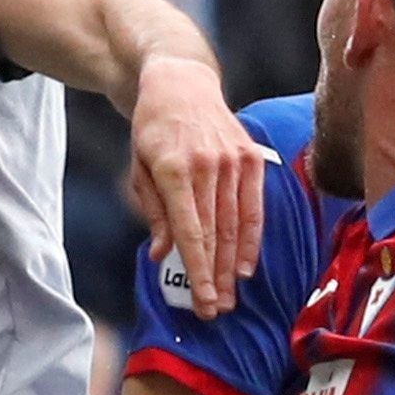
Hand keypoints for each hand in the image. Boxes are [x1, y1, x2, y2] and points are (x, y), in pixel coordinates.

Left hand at [124, 51, 259, 316]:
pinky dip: (252, 238)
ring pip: (236, 224)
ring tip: (230, 297)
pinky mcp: (252, 156)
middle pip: (215, 234)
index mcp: (173, 168)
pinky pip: (255, 206)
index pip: (190, 231)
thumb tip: (161, 254)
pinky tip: (246, 266)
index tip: (203, 302)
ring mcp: (233, 159)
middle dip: (215, 278)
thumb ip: (153, 212)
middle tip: (216, 311)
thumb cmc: (153, 131)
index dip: (198, 271)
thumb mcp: (139, 169)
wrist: (181, 83)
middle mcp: (207, 165)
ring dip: (234, 265)